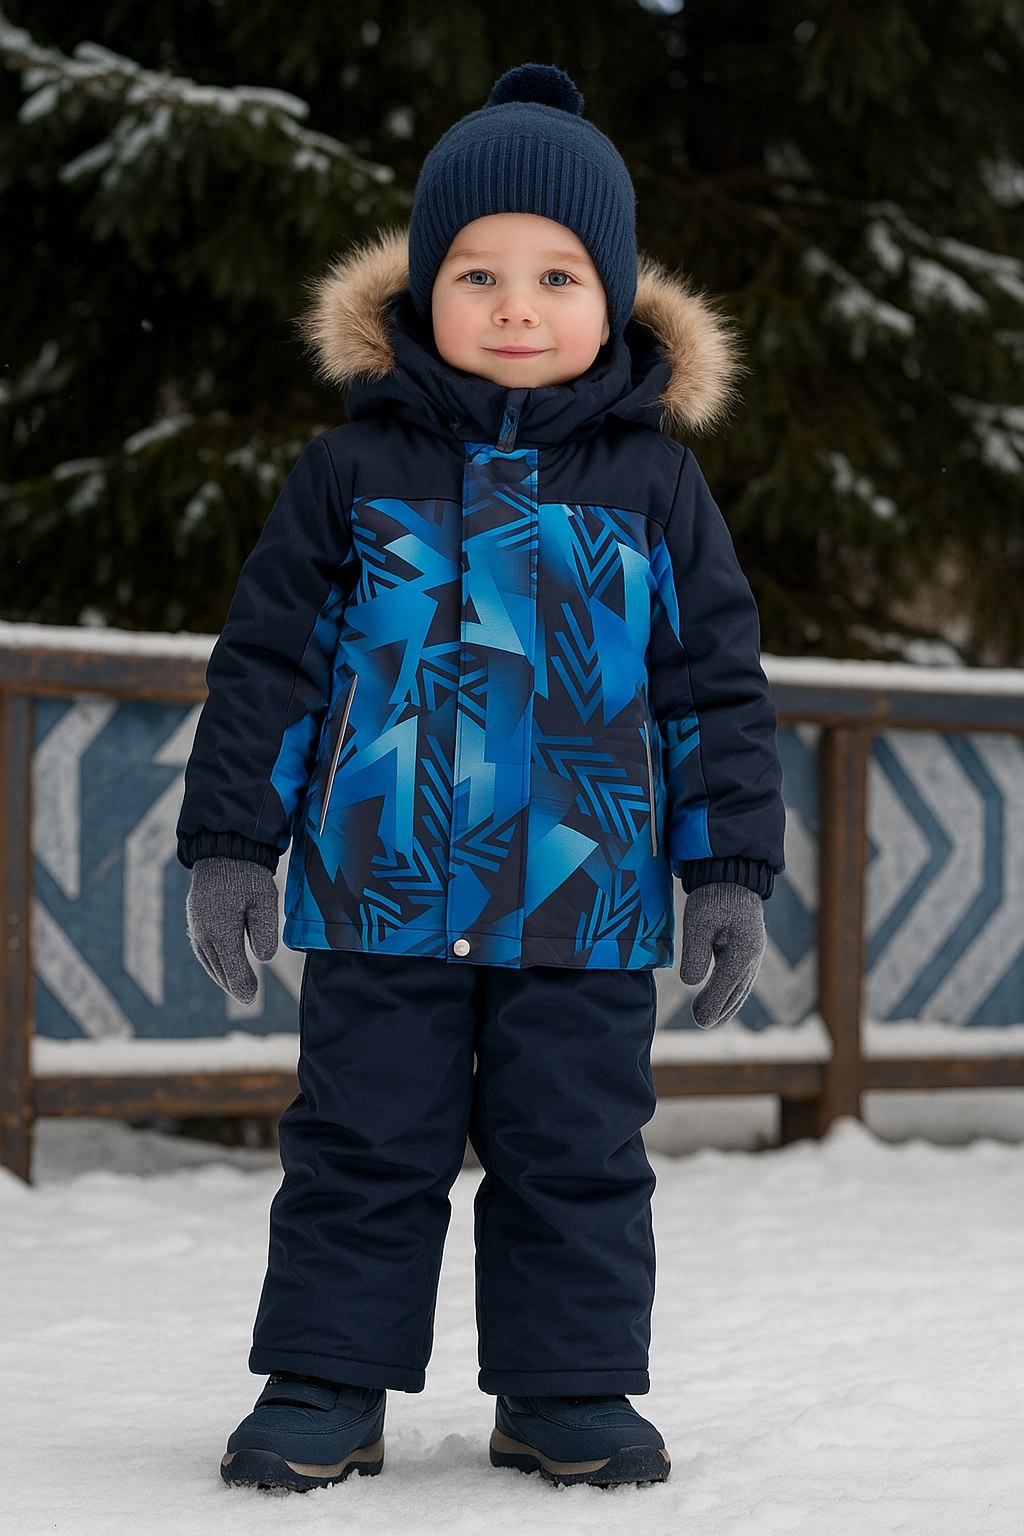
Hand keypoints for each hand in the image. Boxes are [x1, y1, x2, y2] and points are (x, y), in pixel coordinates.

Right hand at [186, 857, 278, 1004]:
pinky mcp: (195, 921)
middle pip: (219, 969)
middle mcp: (204, 933)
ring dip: (222, 975)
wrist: (224, 851)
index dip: (243, 986)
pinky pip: (202, 950)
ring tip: (237, 986)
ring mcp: (196, 927)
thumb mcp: (265, 901)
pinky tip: (222, 966)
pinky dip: (213, 962)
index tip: (252, 998)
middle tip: (248, 997)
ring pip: (209, 961)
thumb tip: (263, 959)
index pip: (232, 969)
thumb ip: (265, 932)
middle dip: (234, 984)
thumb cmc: (248, 876)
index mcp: (221, 931)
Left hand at [679, 883, 765, 1028]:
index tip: (699, 1020)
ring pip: (742, 986)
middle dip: (720, 1009)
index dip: (713, 1004)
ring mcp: (754, 952)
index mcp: (743, 948)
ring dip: (728, 1004)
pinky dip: (732, 992)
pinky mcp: (748, 948)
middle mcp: (753, 954)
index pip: (727, 984)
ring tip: (711, 1020)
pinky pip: (742, 978)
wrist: (731, 875)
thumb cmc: (713, 896)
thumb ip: (695, 952)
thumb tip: (691, 982)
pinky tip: (722, 1000)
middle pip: (738, 991)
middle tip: (702, 1023)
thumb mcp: (698, 921)